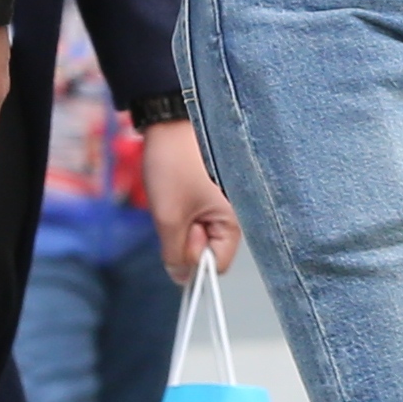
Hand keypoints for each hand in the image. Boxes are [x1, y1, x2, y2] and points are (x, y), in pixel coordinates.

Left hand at [139, 118, 239, 275]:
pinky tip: (175, 190)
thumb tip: (181, 279)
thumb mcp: (169, 217)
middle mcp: (234, 216)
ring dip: (180, 223)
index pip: (216, 266)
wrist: (168, 122)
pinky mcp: (209, 196)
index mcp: (234, 222)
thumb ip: (175, 254)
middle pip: (206, 251)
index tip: (182, 230)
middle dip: (185, 238)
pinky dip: (180, 211)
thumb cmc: (174, 165)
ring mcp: (221, 205)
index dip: (193, 257)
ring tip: (173, 195)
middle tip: (175, 209)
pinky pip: (193, 218)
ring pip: (196, 235)